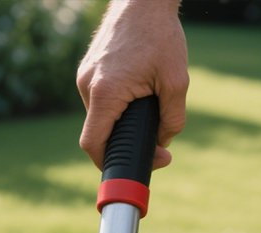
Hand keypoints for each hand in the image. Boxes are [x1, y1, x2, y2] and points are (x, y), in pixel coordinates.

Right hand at [77, 0, 188, 170]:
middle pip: (98, 133)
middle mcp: (88, 85)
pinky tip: (137, 95)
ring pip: (99, 117)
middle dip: (124, 143)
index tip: (128, 169)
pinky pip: (98, 100)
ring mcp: (84, 76)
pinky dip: (117, 107)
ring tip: (147, 108)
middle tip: (156, 143)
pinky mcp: (87, 68)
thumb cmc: (160, 35)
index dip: (107, 164)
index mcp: (105, 92)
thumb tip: (163, 144)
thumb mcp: (176, 81)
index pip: (93, 144)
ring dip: (121, 123)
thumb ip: (172, 120)